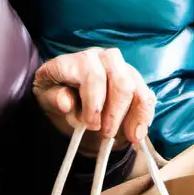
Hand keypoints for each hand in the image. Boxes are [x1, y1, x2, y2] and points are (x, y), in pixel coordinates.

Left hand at [33, 47, 155, 150]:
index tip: (91, 124)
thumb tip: (65, 101)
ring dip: (133, 115)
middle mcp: (99, 57)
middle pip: (120, 81)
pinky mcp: (134, 79)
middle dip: (115, 112)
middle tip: (106, 134)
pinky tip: (137, 134)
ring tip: (127, 137)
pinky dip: (144, 116)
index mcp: (75, 60)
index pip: (91, 74)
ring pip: (135, 86)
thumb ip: (54, 99)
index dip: (94, 101)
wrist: (70, 101)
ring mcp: (119, 66)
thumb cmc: (58, 97)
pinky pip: (145, 95)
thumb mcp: (48, 100)